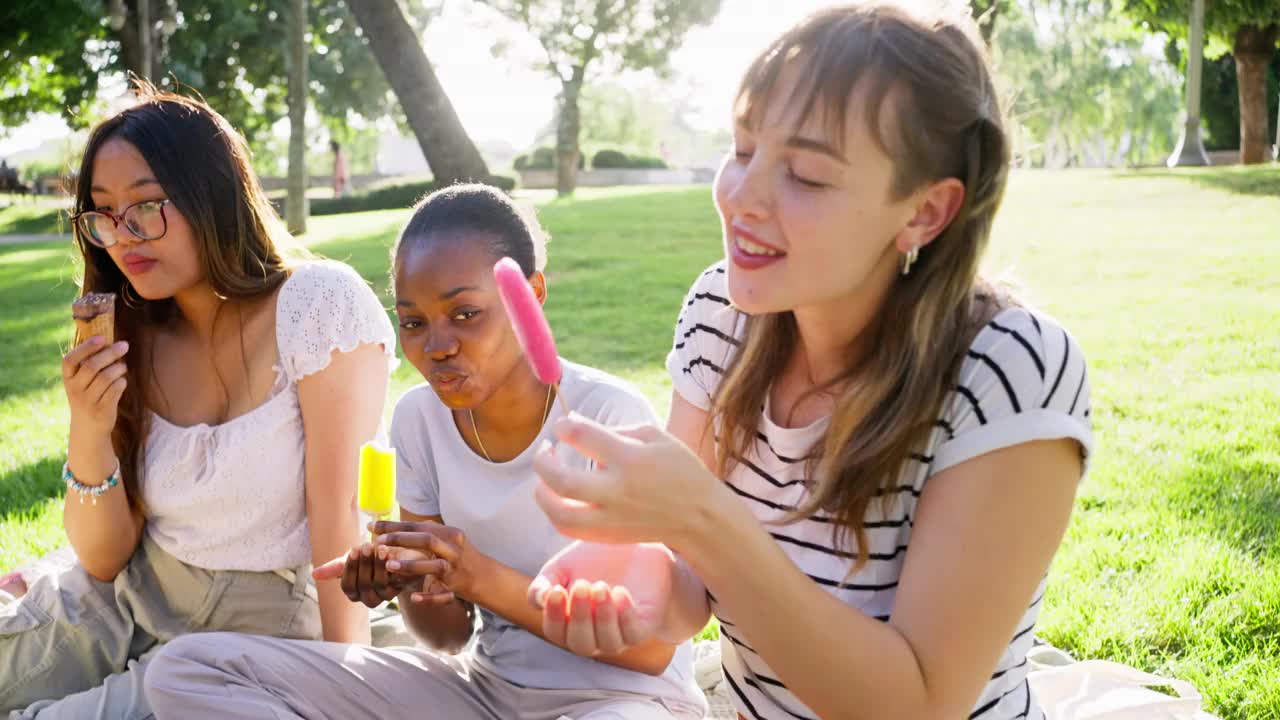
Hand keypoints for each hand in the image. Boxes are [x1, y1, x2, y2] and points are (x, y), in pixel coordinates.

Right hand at [62, 337, 128, 438]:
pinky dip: (122, 382)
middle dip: (110, 353)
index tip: (102, 338)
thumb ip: (88, 364)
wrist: (88, 429)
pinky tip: (122, 381)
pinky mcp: (101, 410)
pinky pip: (116, 390)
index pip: (70, 360)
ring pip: (106, 377)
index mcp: (67, 379)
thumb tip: (108, 340)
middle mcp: (74, 389)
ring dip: (118, 368)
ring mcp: (87, 401)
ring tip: (123, 367)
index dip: (86, 347)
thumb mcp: (80, 383)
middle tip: (124, 345)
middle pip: (91, 366)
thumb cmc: (88, 397)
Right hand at [313, 542, 448, 607]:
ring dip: (378, 564)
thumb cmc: (371, 556)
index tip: (353, 550)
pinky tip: (391, 553)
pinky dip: (392, 566)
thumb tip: (314, 574)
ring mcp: (386, 595)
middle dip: (364, 565)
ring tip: (379, 547)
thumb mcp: (352, 559)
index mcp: (355, 593)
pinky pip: (395, 580)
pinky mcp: (401, 587)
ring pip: (380, 584)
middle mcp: (369, 598)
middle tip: (366, 546)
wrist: (398, 551)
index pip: (348, 586)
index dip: (350, 569)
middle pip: (364, 586)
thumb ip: (335, 567)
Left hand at [371, 520, 483, 600]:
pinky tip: (414, 597)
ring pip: (435, 566)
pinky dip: (429, 597)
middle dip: (401, 540)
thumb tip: (389, 526)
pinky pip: (443, 594)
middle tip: (378, 542)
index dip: (394, 526)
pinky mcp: (457, 586)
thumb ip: (422, 532)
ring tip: (389, 566)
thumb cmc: (455, 555)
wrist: (483, 575)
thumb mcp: (444, 538)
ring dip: (412, 566)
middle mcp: (453, 548)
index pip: (418, 526)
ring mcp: (455, 567)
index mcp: (448, 533)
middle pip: (427, 539)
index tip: (371, 526)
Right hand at [528, 541, 674, 656]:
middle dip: (579, 617)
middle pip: (581, 644)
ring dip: (602, 616)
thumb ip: (544, 583)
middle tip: (581, 586)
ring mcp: (620, 634)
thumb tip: (539, 599)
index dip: (554, 617)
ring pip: (608, 643)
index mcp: (570, 624)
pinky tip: (619, 592)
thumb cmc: (594, 559)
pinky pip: (634, 634)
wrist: (634, 544)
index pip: (556, 632)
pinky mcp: (645, 625)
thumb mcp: (563, 566)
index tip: (556, 591)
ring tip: (601, 587)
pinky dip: (625, 616)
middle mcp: (594, 636)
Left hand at [531, 416, 720, 547]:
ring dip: (541, 495)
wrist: (700, 518)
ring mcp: (611, 518)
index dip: (565, 427)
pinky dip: (556, 513)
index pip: (583, 437)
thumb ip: (617, 431)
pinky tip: (558, 498)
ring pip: (560, 514)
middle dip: (543, 462)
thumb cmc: (680, 471)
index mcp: (630, 459)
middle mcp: (617, 490)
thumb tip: (579, 428)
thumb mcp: (656, 437)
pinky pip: (570, 529)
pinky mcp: (609, 536)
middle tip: (544, 450)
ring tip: (542, 480)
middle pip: (562, 481)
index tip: (563, 426)